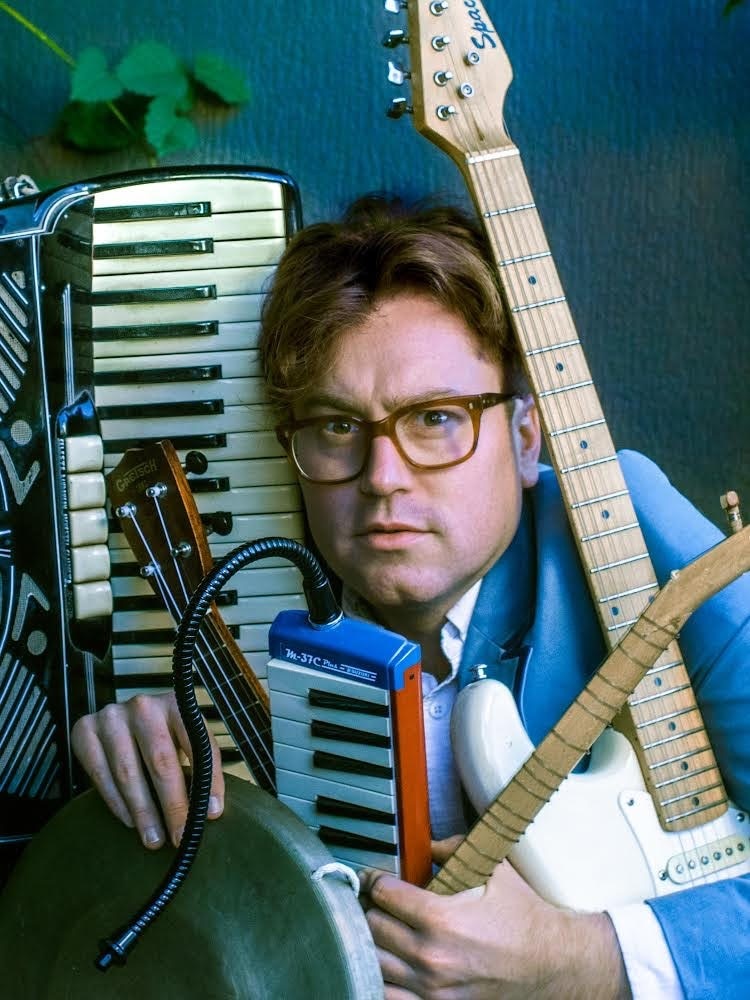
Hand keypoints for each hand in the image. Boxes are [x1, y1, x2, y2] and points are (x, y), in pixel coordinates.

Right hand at [70, 691, 223, 849]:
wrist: (119, 718)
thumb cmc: (159, 734)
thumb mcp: (183, 738)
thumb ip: (197, 763)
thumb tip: (209, 810)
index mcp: (176, 704)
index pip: (198, 744)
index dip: (208, 779)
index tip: (212, 814)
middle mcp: (143, 707)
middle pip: (161, 761)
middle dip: (173, 804)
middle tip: (181, 836)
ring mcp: (111, 717)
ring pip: (128, 772)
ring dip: (143, 811)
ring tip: (154, 838)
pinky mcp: (85, 731)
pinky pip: (100, 774)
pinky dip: (117, 803)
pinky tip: (130, 821)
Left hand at [359, 839, 629, 998]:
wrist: (553, 964)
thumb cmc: (525, 918)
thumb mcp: (495, 870)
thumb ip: (456, 849)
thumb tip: (427, 844)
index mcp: (442, 919)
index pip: (384, 894)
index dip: (374, 879)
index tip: (374, 876)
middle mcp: (432, 957)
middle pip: (372, 927)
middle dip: (370, 909)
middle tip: (374, 900)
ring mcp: (433, 989)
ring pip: (375, 962)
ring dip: (372, 942)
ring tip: (379, 928)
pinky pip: (388, 996)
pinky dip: (382, 978)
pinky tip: (388, 962)